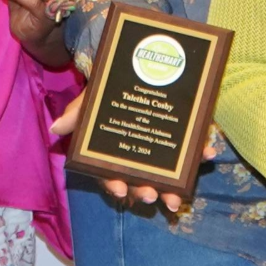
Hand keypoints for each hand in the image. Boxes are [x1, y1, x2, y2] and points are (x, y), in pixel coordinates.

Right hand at [50, 103, 215, 211]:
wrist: (136, 68)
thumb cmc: (109, 92)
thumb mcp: (92, 100)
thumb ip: (78, 114)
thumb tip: (57, 127)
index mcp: (114, 153)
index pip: (112, 174)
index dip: (115, 184)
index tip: (121, 190)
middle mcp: (139, 156)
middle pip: (141, 180)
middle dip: (147, 192)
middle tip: (153, 197)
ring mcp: (163, 149)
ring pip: (168, 174)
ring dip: (174, 188)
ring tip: (177, 197)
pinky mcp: (183, 138)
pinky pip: (193, 149)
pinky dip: (202, 153)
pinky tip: (209, 154)